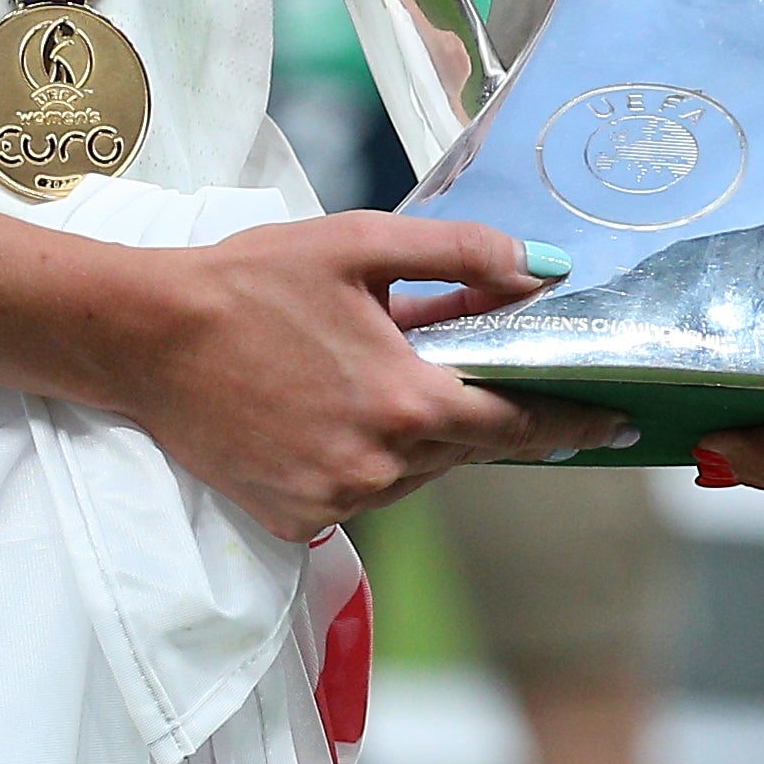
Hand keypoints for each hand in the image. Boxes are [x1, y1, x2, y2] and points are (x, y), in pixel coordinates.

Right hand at [115, 213, 624, 540]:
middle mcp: (378, 466)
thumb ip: (461, 256)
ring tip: (371, 371)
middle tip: (451, 359)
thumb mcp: (362, 245)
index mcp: (405, 402)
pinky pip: (361, 492)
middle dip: (475, 406)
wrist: (145, 338)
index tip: (618, 425)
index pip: (517, 426)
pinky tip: (328, 409)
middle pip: (464, 445)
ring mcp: (334, 500)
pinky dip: (365, 456)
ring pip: (415, 471)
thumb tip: (543, 269)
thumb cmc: (253, 281)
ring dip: (417, 431)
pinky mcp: (294, 518)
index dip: (572, 424)